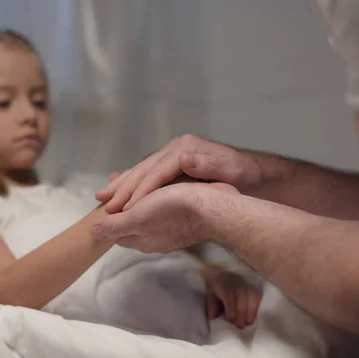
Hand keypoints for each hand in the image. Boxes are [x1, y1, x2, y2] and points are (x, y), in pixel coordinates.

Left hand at [92, 181, 237, 252]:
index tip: (103, 199)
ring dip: (137, 199)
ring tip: (130, 182)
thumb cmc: (174, 212)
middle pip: (132, 222)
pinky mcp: (186, 216)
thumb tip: (92, 233)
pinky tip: (158, 185)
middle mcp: (156, 237)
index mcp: (143, 240)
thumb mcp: (139, 218)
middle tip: (114, 185)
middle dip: (121, 205)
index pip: (117, 232)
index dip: (108, 217)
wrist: (215, 208)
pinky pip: (163, 205)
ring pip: (148, 213)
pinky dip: (154, 194)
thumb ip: (116, 226)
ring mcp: (172, 228)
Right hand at [96, 135, 258, 213]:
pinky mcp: (174, 164)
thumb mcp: (229, 170)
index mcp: (185, 149)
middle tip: (104, 203)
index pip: (156, 171)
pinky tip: (118, 185)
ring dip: (122, 184)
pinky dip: (133, 181)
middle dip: (123, 187)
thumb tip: (183, 159)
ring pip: (142, 171)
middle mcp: (175, 149)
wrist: (256, 175)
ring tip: (102, 196)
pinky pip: (148, 173)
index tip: (125, 208)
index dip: (140, 190)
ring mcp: (173, 155)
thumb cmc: (244, 175)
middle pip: (144, 169)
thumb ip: (206, 165)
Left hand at [202, 265, 260, 328]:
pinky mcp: (252, 287)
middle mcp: (236, 284)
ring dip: (251, 311)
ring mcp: (245, 285)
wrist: (221, 272)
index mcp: (223, 286)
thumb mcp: (211, 295)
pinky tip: (254, 316)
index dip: (231, 308)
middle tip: (241, 326)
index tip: (231, 319)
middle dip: (241, 313)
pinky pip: (257, 296)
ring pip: (251, 296)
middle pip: (241, 298)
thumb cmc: (217, 288)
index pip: (229, 297)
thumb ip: (212, 306)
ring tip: (249, 322)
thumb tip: (212, 317)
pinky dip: (257, 306)